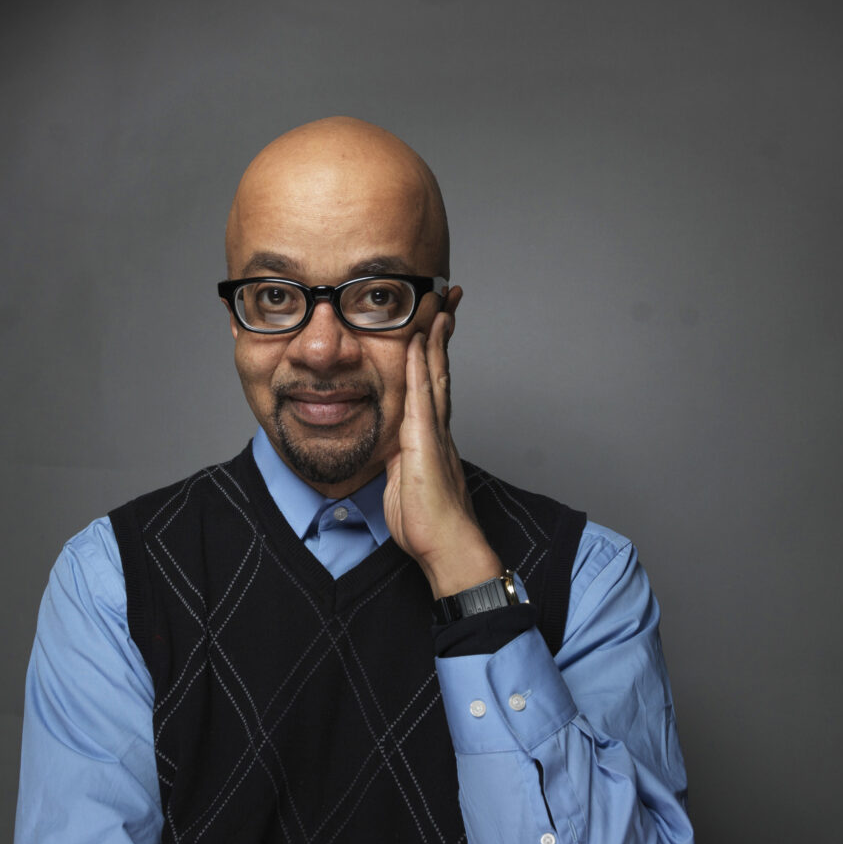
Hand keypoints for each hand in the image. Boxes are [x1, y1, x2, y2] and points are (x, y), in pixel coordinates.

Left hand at [382, 291, 503, 597]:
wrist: (447, 545)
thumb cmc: (427, 523)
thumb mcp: (405, 483)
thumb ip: (401, 461)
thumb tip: (394, 453)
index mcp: (432, 436)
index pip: (433, 384)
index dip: (434, 352)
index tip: (437, 323)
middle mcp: (438, 427)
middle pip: (440, 369)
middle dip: (443, 333)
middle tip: (449, 298)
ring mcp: (434, 432)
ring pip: (435, 375)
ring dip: (435, 339)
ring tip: (438, 305)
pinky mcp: (426, 442)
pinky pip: (421, 397)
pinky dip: (419, 367)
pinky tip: (416, 343)